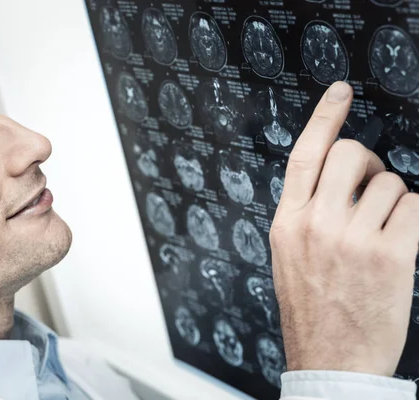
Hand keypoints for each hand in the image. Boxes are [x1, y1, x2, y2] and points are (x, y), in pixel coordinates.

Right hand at [270, 81, 418, 376]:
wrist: (330, 360)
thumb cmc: (311, 307)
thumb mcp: (290, 255)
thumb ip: (306, 212)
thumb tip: (341, 177)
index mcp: (287, 223)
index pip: (303, 155)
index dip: (324, 117)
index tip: (341, 91)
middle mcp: (316, 225)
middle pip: (350, 154)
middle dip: (367, 160)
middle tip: (369, 182)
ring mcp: (353, 239)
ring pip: (391, 182)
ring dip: (394, 198)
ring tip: (382, 230)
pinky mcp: (391, 256)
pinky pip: (416, 207)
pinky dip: (414, 216)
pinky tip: (400, 241)